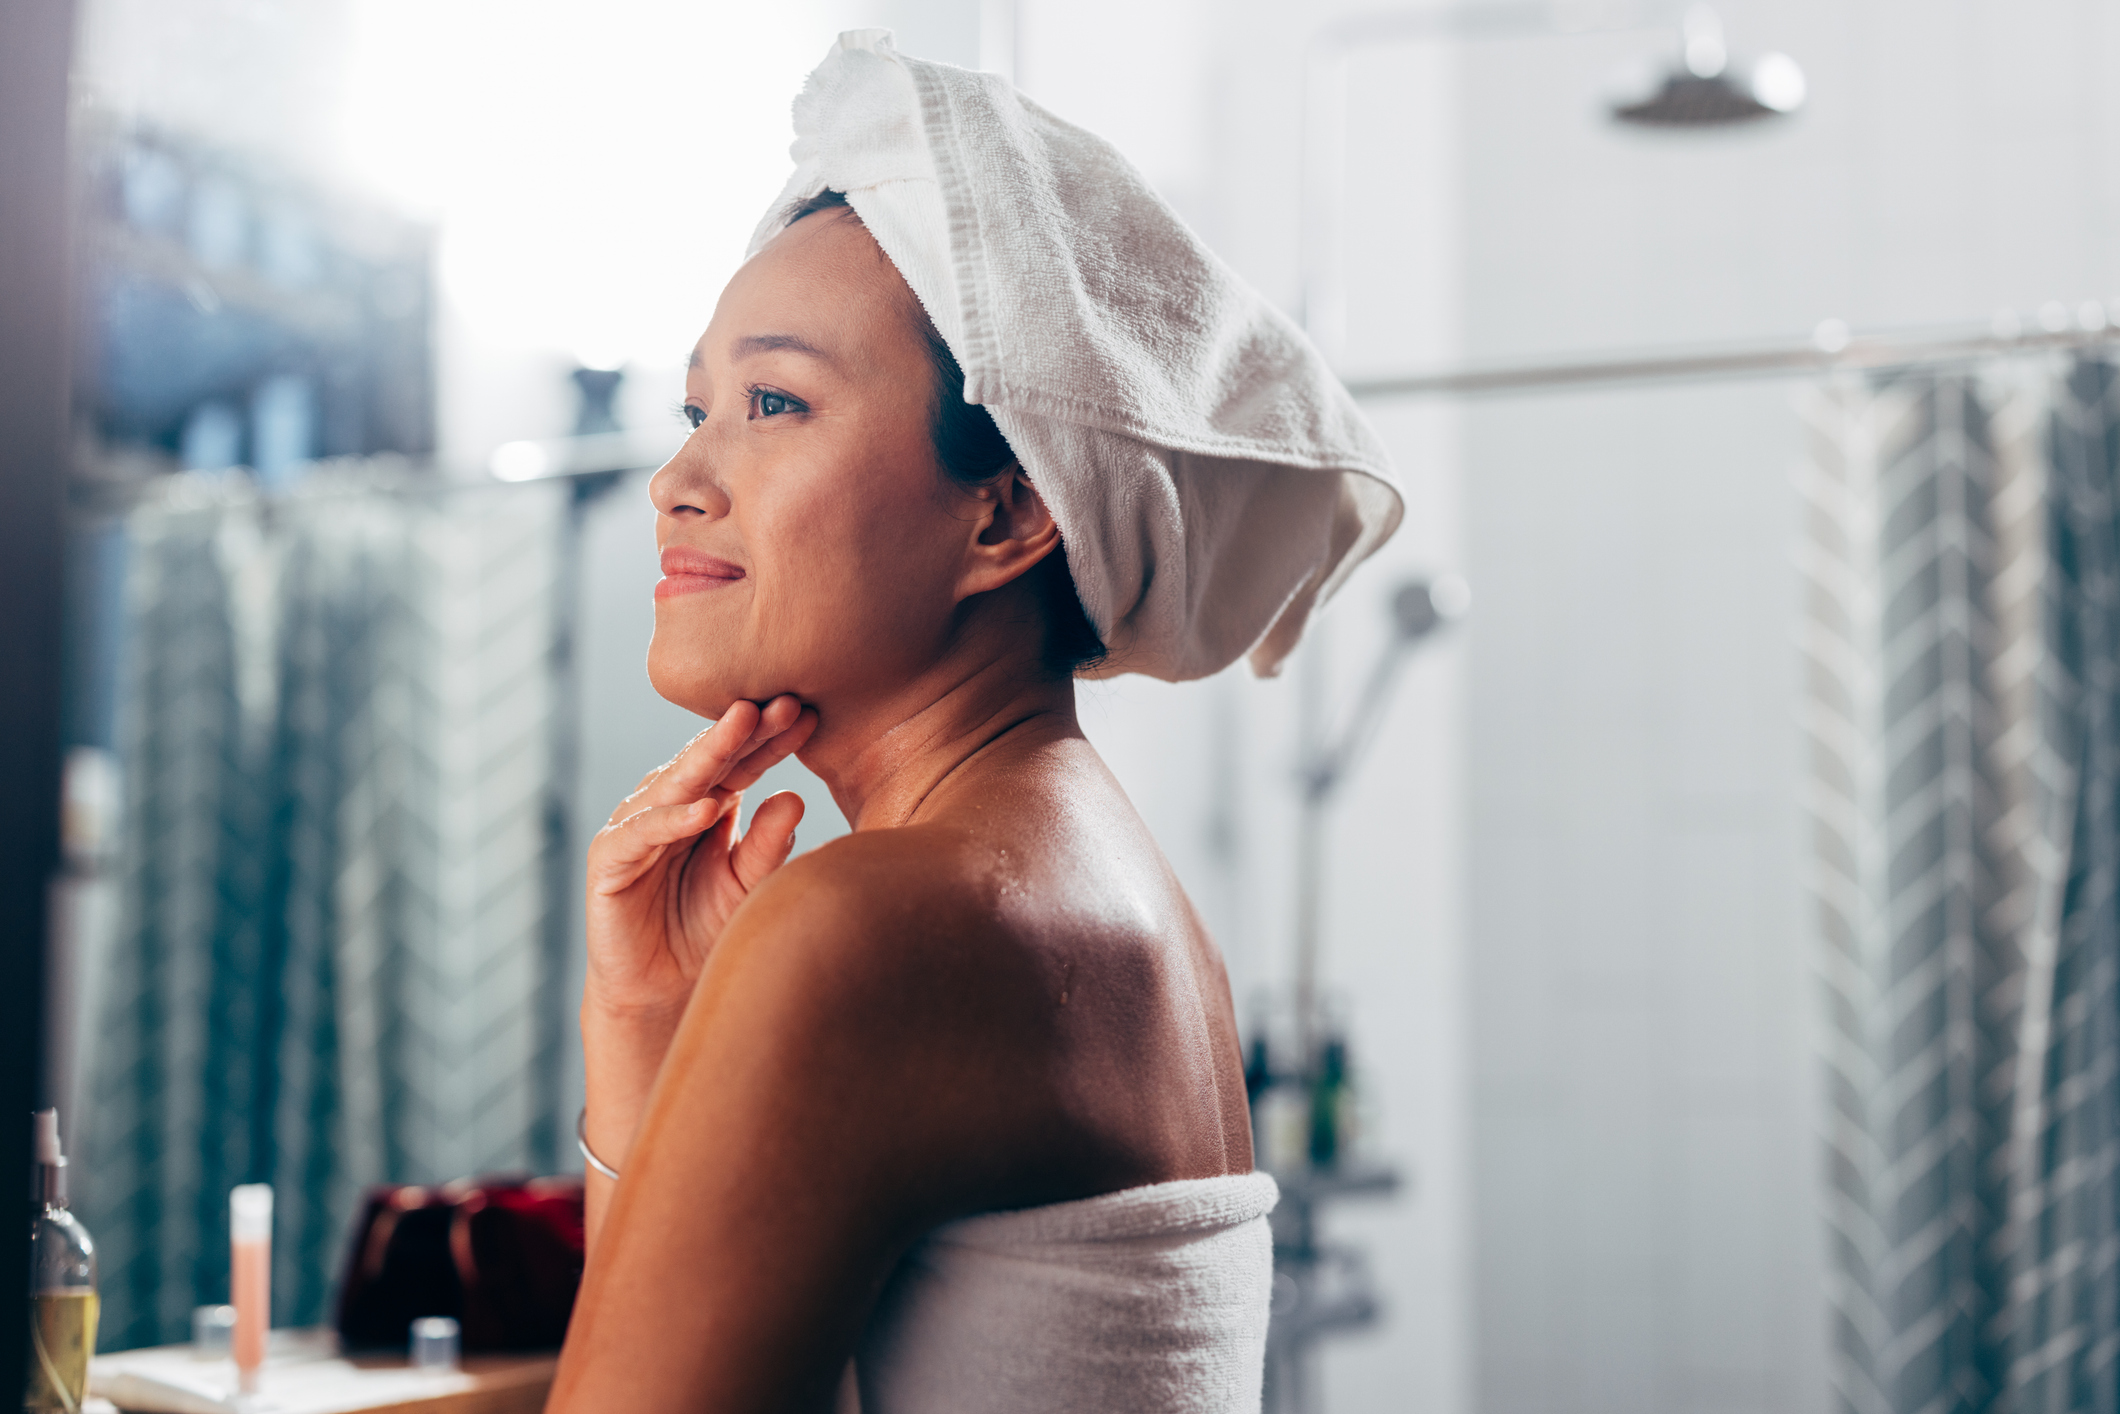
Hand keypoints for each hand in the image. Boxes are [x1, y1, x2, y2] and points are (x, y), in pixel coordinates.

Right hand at [584, 696, 818, 1021]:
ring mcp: (638, 825)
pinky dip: (671, 820)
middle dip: (747, 730)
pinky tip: (704, 808)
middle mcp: (672, 803)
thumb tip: (795, 798)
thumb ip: (770, 845)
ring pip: (677, 783)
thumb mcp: (749, 883)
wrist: (660, 990)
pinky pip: (642, 833)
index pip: (744, 762)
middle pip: (714, 761)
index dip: (773, 739)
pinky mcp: (610, 857)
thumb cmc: (707, 927)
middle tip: (780, 700)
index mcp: (710, 801)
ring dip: (710, 753)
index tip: (809, 713)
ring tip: (743, 724)